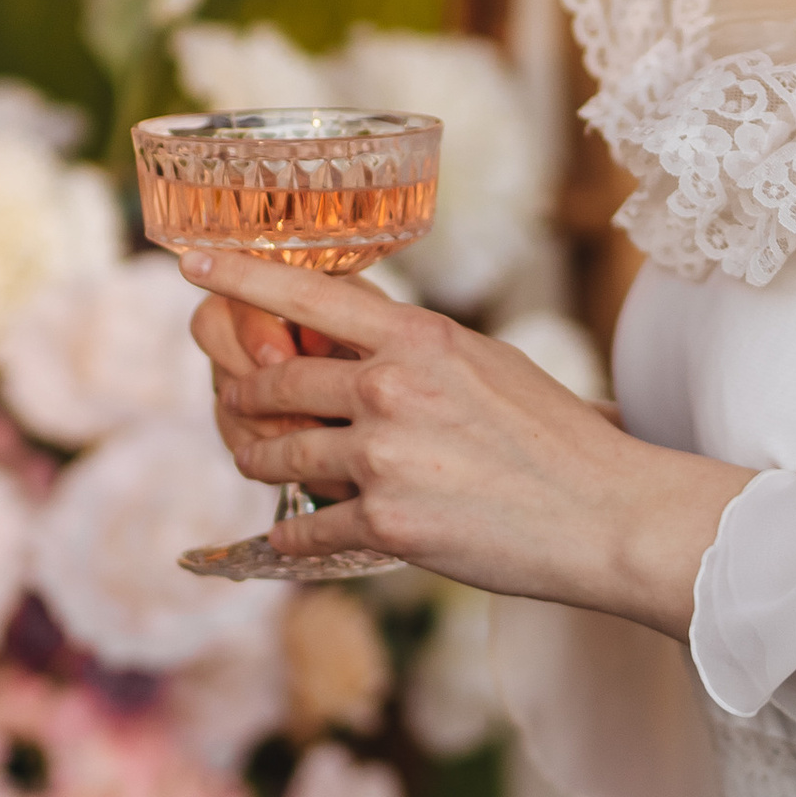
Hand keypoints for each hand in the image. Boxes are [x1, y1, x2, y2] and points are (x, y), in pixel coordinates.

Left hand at [180, 251, 745, 635]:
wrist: (602, 513)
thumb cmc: (554, 436)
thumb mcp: (485, 362)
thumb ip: (414, 351)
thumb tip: (352, 344)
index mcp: (419, 338)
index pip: (309, 294)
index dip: (241, 276)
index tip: (193, 262)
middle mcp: (391, 388)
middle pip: (274, 383)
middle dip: (246, 398)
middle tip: (241, 406)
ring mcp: (384, 457)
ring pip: (275, 455)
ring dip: (259, 459)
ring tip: (266, 463)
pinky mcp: (386, 523)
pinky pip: (305, 525)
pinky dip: (294, 532)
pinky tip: (295, 534)